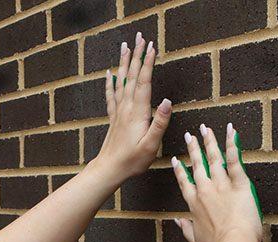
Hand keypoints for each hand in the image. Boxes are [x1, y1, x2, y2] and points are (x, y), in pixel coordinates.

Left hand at [89, 31, 171, 181]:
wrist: (109, 169)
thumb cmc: (132, 160)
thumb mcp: (151, 144)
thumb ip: (160, 122)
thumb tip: (168, 101)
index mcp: (137, 112)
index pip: (143, 82)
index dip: (147, 63)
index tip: (151, 47)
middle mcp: (126, 108)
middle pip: (131, 76)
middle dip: (136, 55)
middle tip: (140, 37)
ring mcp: (118, 112)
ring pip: (121, 81)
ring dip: (124, 63)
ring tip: (125, 46)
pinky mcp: (113, 118)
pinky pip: (111, 95)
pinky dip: (111, 82)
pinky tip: (110, 73)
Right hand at [171, 123, 263, 241]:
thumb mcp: (196, 240)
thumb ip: (186, 229)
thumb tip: (178, 222)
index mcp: (194, 204)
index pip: (184, 182)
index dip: (180, 170)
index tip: (176, 160)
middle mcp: (205, 190)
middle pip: (197, 165)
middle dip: (193, 149)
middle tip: (189, 135)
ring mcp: (221, 185)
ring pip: (214, 158)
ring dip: (209, 142)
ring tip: (206, 129)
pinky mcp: (239, 184)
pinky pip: (235, 160)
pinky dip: (232, 144)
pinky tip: (230, 131)